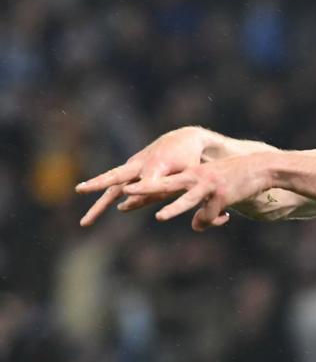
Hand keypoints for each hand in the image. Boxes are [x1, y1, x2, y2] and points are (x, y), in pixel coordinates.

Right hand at [76, 126, 207, 225]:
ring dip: (98, 202)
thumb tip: (138, 204)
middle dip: (98, 183)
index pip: (146, 183)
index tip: (122, 206)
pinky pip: (117, 185)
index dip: (139, 194)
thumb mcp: (185, 174)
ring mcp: (134, 166)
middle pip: (116, 175)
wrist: (185, 139)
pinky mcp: (132, 169)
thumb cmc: (189, 160)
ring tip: (85, 222)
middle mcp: (142, 163)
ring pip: (112, 183)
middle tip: (80, 189)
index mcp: (158, 164)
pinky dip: (108, 199)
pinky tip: (99, 215)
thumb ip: (165, 189)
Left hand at [122, 153, 273, 230]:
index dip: (144, 187)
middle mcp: (196, 178)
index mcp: (191, 174)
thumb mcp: (215, 192)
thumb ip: (202, 208)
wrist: (260, 168)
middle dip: (145, 189)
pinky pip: (211, 217)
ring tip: (160, 216)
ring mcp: (208, 185)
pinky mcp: (222, 195)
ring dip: (173, 209)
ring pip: (187, 200)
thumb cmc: (236, 179)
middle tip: (126, 191)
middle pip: (165, 184)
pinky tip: (225, 218)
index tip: (125, 190)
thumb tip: (194, 226)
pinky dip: (214, 221)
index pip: (163, 180)